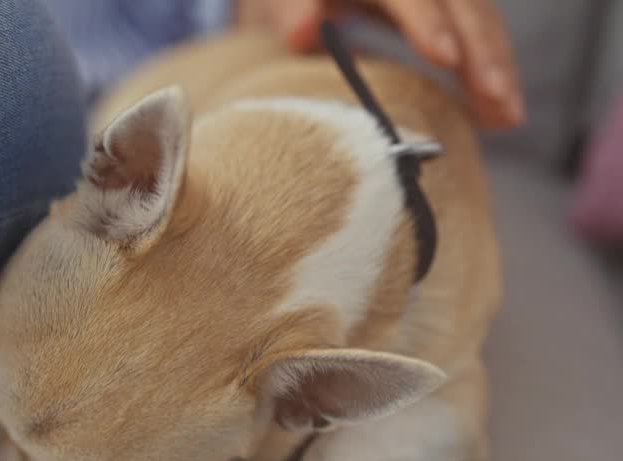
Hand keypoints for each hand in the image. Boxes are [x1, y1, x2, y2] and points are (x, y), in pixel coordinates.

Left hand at [237, 0, 524, 129]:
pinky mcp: (449, 10)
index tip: (444, 57)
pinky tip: (500, 115)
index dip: (428, 21)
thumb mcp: (283, 2)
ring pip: (481, 19)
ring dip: (498, 68)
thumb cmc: (290, 3)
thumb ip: (292, 11)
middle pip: (462, 3)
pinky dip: (490, 73)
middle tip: (497, 101)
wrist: (304, 0)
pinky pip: (479, 35)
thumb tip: (303, 31)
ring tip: (508, 118)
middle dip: (483, 51)